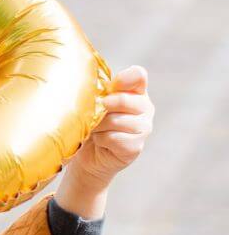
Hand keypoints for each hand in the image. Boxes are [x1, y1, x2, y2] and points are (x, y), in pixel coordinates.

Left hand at [55, 65, 154, 218]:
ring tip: (95, 129)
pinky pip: (115, 138)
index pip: (138, 75)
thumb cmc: (92, 127)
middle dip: (104, 106)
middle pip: (125, 100)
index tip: (111, 85)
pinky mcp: (136, 147)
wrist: (89, 158)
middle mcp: (145, 108)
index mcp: (136, 92)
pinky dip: (102, 139)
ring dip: (100, 126)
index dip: (125, 78)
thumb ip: (100, 92)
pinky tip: (100, 141)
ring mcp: (144, 128)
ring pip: (118, 120)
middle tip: (94, 112)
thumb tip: (92, 88)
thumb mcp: (95, 105)